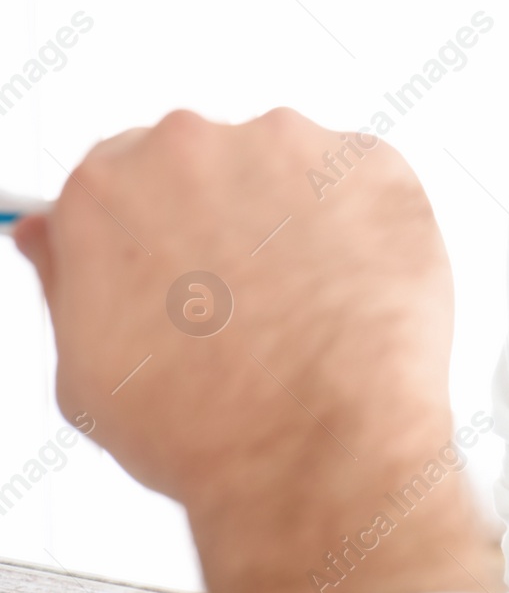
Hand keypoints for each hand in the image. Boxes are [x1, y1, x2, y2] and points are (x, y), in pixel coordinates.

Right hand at [13, 108, 499, 592]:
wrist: (318, 445)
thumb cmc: (208, 425)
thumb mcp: (88, 370)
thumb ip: (69, 281)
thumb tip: (52, 239)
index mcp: (109, 187)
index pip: (126, 173)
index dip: (160, 226)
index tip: (183, 258)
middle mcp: (194, 147)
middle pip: (211, 164)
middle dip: (232, 221)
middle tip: (254, 300)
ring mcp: (291, 147)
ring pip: (293, 169)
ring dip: (302, 220)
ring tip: (312, 307)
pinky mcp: (373, 163)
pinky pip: (367, 184)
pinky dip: (368, 227)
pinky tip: (358, 293)